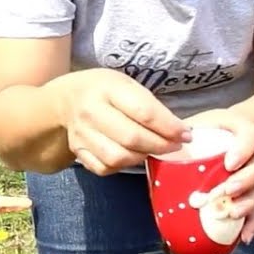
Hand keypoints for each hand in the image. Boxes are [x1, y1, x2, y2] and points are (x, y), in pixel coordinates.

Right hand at [56, 68, 191, 175]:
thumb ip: (151, 107)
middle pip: (132, 138)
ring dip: (142, 157)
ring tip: (152, 150)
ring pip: (118, 157)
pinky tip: (131, 155)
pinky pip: (105, 168)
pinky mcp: (77, 151)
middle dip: (160, 146)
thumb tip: (180, 133)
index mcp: (107, 88)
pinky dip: (123, 166)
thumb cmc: (107, 90)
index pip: (144, 112)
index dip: (169, 127)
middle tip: (174, 146)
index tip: (186, 134)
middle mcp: (90, 111)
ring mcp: (81, 134)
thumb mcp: (128, 85)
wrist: (67, 98)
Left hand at [184, 109, 253, 243]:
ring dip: (248, 204)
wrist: (235, 134)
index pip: (249, 137)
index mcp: (246, 131)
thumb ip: (183, 131)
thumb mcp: (200, 123)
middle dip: (246, 180)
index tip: (228, 163)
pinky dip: (252, 224)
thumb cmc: (212, 129)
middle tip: (228, 190)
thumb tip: (156, 146)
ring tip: (231, 214)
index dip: (242, 151)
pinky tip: (243, 237)